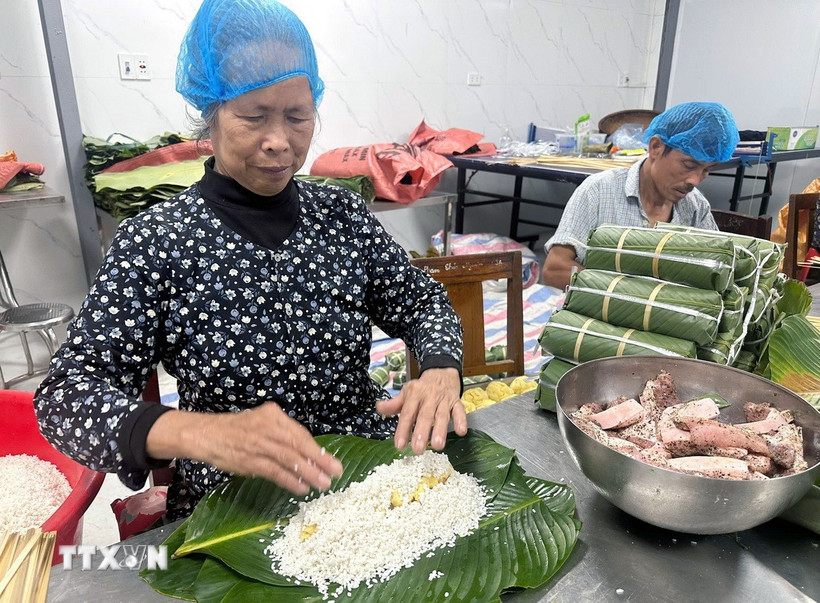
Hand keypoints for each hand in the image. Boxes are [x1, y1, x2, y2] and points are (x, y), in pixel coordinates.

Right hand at [147, 402, 342, 495]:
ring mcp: (259, 444)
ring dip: (309, 473)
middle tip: (336, 472)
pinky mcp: (250, 460)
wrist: (205, 434)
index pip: (300, 433)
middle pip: (299, 445)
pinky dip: (290, 481)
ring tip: (323, 484)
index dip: (317, 448)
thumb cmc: (236, 430)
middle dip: (320, 460)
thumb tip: (308, 452)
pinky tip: (301, 488)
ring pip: (290, 459)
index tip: (331, 460)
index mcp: (273, 415)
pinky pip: (275, 472)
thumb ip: (281, 434)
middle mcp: (268, 426)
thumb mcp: (261, 422)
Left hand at [376, 367, 465, 453]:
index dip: (403, 429)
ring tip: (438, 445)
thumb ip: (394, 404)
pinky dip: (461, 420)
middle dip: (422, 432)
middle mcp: (429, 396)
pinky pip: (460, 410)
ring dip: (441, 430)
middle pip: (425, 415)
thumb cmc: (422, 387)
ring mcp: (444, 399)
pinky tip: (461, 431)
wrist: (442, 371)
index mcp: (415, 394)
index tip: (399, 445)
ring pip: (442, 415)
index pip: (407, 413)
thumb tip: (379, 408)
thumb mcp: (407, 393)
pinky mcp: (456, 402)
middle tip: (418, 449)